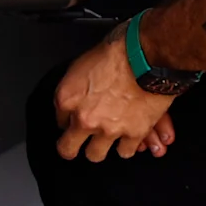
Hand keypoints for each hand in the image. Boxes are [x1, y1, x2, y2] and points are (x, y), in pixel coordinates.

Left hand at [52, 32, 176, 161]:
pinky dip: (126, 146)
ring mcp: (108, 129)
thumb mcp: (82, 63)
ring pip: (95, 154)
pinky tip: (127, 139)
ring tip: (104, 140)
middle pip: (68, 148)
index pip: (59, 120)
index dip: (67, 119)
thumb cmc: (117, 51)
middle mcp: (84, 118)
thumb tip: (77, 96)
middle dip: (70, 147)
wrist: (146, 55)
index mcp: (67, 98)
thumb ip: (76, 86)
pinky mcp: (133, 134)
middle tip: (75, 144)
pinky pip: (124, 152)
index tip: (72, 119)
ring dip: (99, 148)